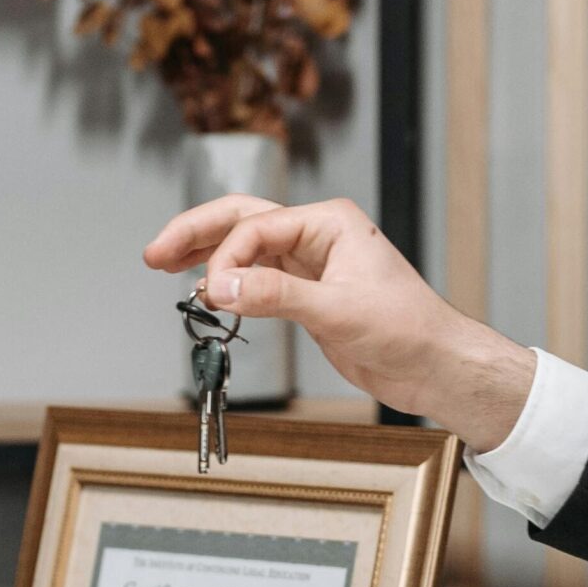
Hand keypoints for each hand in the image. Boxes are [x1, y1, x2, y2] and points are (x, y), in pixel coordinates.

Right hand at [141, 193, 538, 447]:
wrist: (433, 364)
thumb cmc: (407, 328)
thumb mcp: (336, 310)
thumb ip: (275, 295)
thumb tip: (220, 284)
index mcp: (329, 222)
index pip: (257, 227)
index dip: (225, 257)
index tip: (209, 291)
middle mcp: (317, 236)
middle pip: (243, 222)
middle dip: (197, 235)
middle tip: (154, 254)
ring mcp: (311, 265)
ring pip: (247, 250)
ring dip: (207, 256)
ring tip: (165, 265)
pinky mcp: (308, 296)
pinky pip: (258, 281)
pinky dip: (230, 284)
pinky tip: (207, 291)